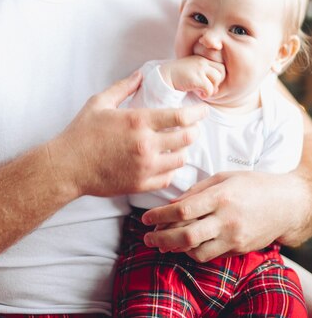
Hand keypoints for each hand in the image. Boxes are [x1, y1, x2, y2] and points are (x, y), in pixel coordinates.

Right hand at [50, 70, 206, 198]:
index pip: (180, 117)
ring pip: (180, 159)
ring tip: (179, 145)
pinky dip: (171, 170)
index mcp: (138, 121)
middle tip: (193, 127)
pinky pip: (168, 179)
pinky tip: (166, 163)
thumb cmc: (81, 133)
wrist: (68, 166)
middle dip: (194, 131)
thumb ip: (123, 87)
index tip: (202, 110)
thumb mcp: (99, 102)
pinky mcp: (141, 184)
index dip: (197, 113)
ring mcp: (145, 167)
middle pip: (186, 138)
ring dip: (183, 150)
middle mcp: (146, 145)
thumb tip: (139, 75)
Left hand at [141, 170, 306, 261]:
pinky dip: (194, 251)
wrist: (286, 204)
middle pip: (186, 235)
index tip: (146, 218)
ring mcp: (233, 238)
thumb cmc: (253, 184)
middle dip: (162, 238)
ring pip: (196, 251)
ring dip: (175, 249)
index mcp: (220, 197)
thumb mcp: (223, 177)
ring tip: (162, 243)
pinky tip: (185, 245)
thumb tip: (173, 203)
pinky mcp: (239, 250)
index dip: (160, 216)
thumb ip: (197, 191)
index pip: (183, 210)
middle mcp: (226, 219)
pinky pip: (210, 255)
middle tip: (148, 237)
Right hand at [160, 55, 224, 97]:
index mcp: (201, 58)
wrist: (162, 78)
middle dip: (217, 82)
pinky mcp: (196, 77)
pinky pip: (209, 88)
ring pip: (217, 79)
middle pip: (222, 71)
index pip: (219, 66)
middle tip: (207, 88)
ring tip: (202, 91)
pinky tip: (198, 94)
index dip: (217, 77)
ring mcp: (199, 68)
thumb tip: (216, 89)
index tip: (208, 84)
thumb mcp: (191, 71)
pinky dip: (206, 94)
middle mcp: (201, 61)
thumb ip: (203, 75)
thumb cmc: (177, 77)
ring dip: (212, 88)